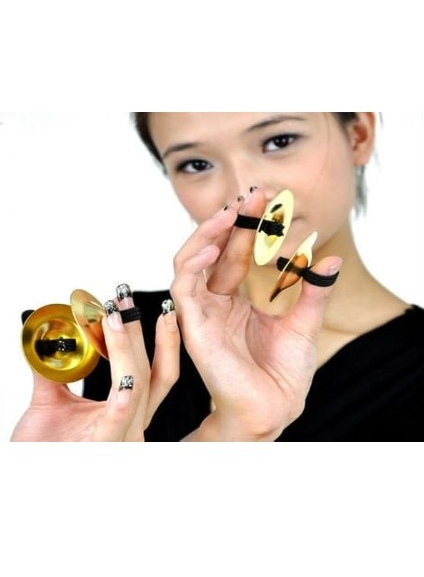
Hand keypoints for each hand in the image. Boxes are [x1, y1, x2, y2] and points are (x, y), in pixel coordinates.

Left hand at [12, 295, 179, 441]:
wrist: (24, 483)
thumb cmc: (43, 454)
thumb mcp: (48, 405)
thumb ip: (52, 370)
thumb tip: (47, 336)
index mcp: (127, 414)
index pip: (155, 371)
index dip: (155, 337)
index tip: (136, 307)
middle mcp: (132, 425)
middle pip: (151, 371)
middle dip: (141, 330)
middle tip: (125, 298)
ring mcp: (122, 437)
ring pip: (138, 385)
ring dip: (127, 347)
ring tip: (115, 317)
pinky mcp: (104, 447)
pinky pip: (119, 418)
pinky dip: (123, 395)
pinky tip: (122, 375)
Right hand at [171, 190, 341, 440]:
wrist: (275, 407)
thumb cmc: (283, 372)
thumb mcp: (304, 322)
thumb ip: (311, 290)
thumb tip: (329, 260)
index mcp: (234, 299)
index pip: (234, 253)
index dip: (246, 226)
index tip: (264, 200)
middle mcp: (213, 302)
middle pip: (212, 251)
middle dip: (229, 221)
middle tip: (251, 197)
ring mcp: (201, 313)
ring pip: (189, 262)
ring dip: (207, 235)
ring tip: (231, 214)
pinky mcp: (194, 327)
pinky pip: (182, 289)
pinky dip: (193, 264)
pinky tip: (214, 247)